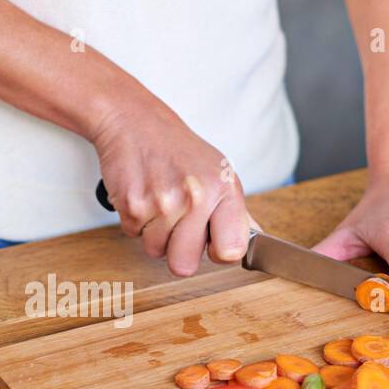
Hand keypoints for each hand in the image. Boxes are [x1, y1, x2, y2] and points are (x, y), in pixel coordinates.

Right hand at [90, 98, 254, 276]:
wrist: (134, 121)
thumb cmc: (176, 148)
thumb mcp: (217, 171)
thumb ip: (235, 211)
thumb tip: (255, 239)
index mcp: (223, 189)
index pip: (232, 251)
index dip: (218, 252)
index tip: (211, 241)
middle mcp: (196, 197)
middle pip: (185, 266)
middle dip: (177, 251)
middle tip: (176, 222)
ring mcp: (163, 203)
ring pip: (155, 251)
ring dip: (154, 232)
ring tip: (157, 200)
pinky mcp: (132, 205)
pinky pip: (133, 235)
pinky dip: (135, 220)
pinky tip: (142, 194)